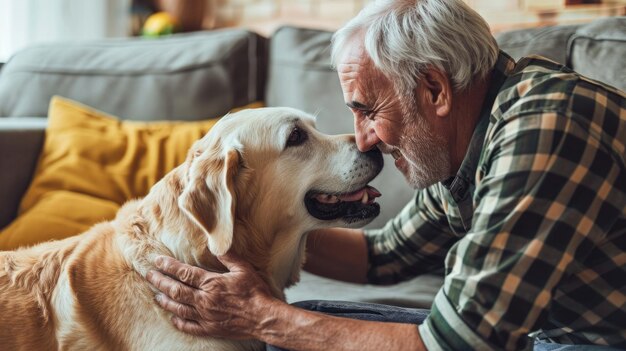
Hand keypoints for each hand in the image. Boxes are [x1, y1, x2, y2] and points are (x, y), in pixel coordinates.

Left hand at [146, 252, 276, 338]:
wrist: (263, 318)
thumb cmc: (255, 292)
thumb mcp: (244, 269)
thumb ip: (228, 257)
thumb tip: (216, 245)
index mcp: (211, 283)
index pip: (184, 273)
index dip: (168, 266)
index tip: (157, 261)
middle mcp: (204, 300)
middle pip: (175, 290)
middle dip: (160, 282)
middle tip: (149, 275)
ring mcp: (205, 316)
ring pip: (178, 308)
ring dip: (165, 301)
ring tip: (156, 295)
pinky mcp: (210, 329)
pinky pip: (189, 326)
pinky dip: (178, 322)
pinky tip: (173, 318)